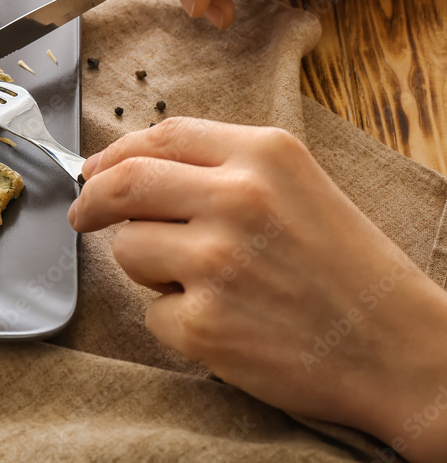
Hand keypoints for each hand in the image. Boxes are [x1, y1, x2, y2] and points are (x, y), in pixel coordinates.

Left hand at [68, 117, 446, 461]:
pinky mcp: (204, 324)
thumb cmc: (349, 269)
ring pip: (128, 250)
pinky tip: (225, 323)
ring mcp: (217, 263)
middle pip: (123, 183)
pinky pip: (151, 312)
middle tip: (84, 215)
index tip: (93, 172)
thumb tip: (132, 168)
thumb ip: (222, 169)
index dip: (114, 154)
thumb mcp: (298, 187)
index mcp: (264, 155)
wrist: (403, 352)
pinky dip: (175, 319)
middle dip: (92, 200)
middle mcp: (237, 200)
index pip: (160, 136)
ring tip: (205, 282)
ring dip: (147, 267)